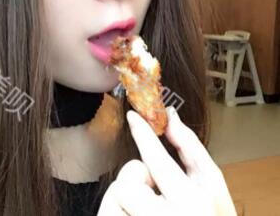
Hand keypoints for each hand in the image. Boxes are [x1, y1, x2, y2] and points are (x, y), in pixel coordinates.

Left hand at [97, 107, 236, 215]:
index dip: (144, 136)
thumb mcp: (210, 184)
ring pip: (116, 197)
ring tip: (148, 208)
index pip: (160, 162)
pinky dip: (120, 210)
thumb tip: (170, 117)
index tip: (132, 116)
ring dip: (127, 197)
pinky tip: (138, 214)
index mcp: (192, 205)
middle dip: (136, 177)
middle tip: (152, 189)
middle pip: (129, 181)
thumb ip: (190, 148)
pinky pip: (112, 212)